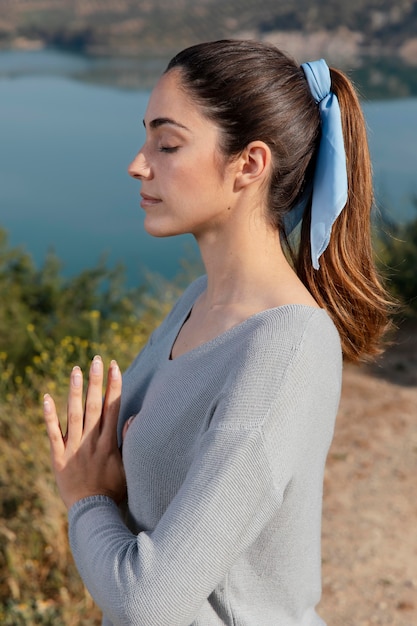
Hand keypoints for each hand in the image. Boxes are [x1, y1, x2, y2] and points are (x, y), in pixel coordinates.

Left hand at [44, 356, 126, 509]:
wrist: (92, 513)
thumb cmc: (113, 491)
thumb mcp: (128, 467)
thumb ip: (128, 441)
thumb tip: (133, 417)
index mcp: (109, 443)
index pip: (113, 408)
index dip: (114, 386)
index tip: (115, 367)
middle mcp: (92, 442)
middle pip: (94, 406)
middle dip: (96, 381)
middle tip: (96, 359)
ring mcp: (74, 449)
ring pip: (74, 415)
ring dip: (75, 391)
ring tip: (75, 369)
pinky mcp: (58, 457)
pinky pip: (52, 434)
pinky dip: (49, 416)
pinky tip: (46, 398)